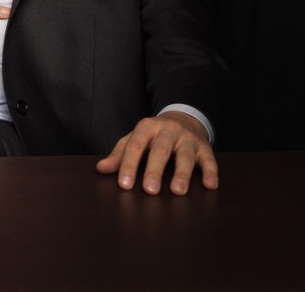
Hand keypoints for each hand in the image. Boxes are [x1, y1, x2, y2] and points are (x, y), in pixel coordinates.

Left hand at [95, 111, 218, 194]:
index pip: (135, 146)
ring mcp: (188, 139)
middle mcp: (168, 131)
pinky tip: (210, 186)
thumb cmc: (153, 135)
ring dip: (182, 174)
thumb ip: (119, 154)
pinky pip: (210, 160)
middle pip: (160, 150)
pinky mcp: (205, 148)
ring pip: (185, 156)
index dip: (129, 165)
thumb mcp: (134, 139)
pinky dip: (211, 172)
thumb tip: (100, 169)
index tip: (124, 185)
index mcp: (146, 127)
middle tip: (150, 190)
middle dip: (154, 170)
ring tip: (177, 191)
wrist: (183, 119)